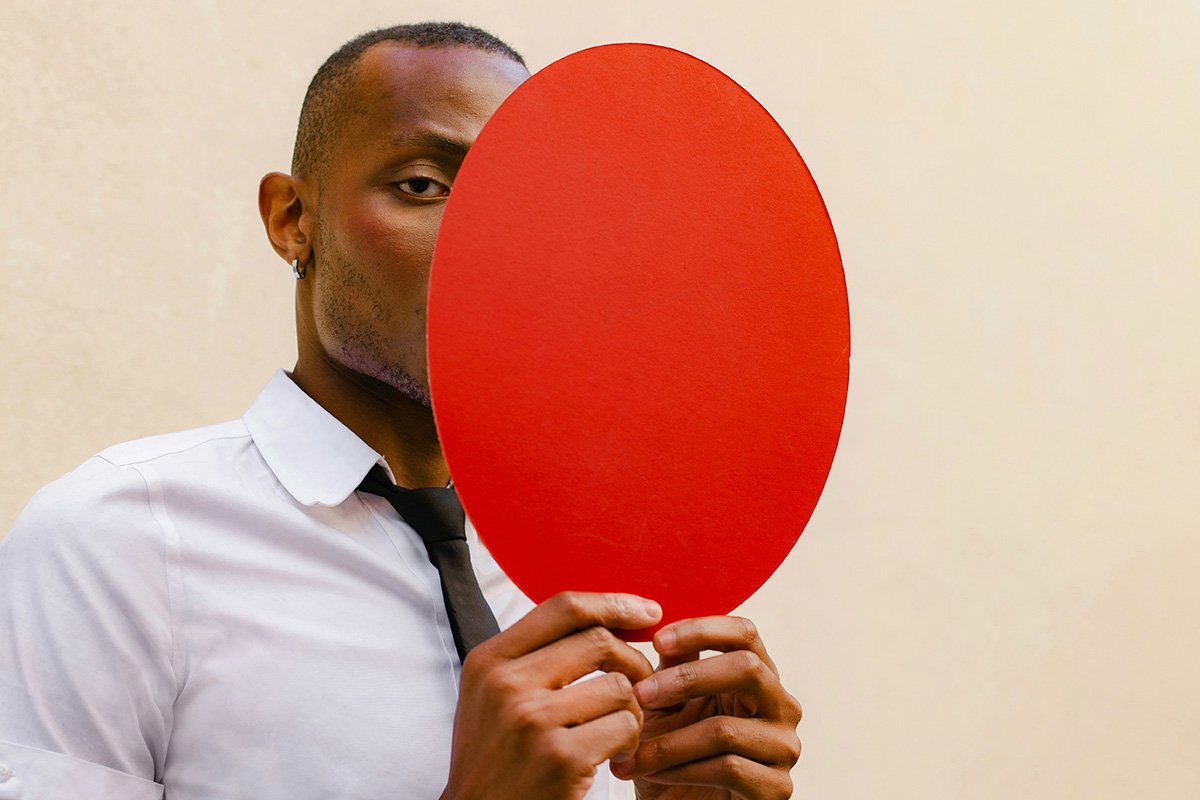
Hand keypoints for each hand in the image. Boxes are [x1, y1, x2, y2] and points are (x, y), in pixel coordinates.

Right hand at [440, 591, 661, 799]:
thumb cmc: (497, 755)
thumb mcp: (495, 693)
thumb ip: (538, 654)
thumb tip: (610, 616)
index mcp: (489, 660)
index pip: (563, 607)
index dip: (613, 604)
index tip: (647, 612)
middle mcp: (506, 684)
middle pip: (599, 641)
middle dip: (634, 661)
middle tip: (641, 685)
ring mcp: (533, 720)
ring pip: (619, 686)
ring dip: (632, 710)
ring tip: (618, 732)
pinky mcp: (561, 757)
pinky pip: (624, 726)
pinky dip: (631, 741)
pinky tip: (616, 757)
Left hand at [610, 617, 802, 799]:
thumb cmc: (676, 750)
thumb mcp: (668, 702)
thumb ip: (672, 665)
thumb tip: (661, 628)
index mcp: (758, 675)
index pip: (745, 633)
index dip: (703, 629)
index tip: (657, 640)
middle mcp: (780, 705)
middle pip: (747, 668)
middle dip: (687, 678)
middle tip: (640, 695)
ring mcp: (784, 747)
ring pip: (725, 729)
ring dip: (668, 742)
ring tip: (629, 752)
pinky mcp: (777, 789)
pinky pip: (728, 769)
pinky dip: (681, 771)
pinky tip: (653, 775)